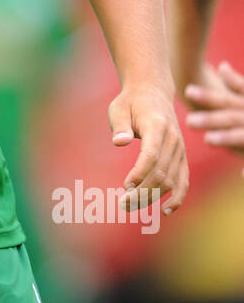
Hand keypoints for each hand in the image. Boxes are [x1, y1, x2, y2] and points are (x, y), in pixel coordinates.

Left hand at [108, 84, 188, 216]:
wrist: (152, 92)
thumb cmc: (130, 102)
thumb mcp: (119, 108)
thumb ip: (120, 126)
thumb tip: (119, 142)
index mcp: (157, 126)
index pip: (151, 155)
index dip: (139, 173)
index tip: (125, 186)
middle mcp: (173, 139)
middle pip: (161, 172)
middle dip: (142, 192)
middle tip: (123, 204)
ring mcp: (180, 149)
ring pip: (171, 180)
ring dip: (152, 197)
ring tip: (131, 206)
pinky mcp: (181, 157)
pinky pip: (183, 180)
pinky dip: (178, 197)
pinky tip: (165, 210)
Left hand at [184, 60, 243, 169]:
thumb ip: (238, 83)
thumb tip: (221, 66)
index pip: (227, 98)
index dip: (208, 95)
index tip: (187, 91)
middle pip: (233, 116)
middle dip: (212, 118)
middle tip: (189, 121)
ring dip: (228, 137)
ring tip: (208, 140)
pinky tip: (242, 174)